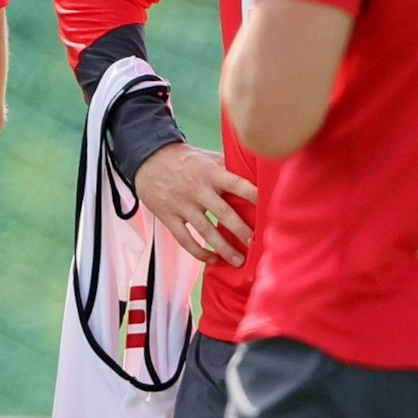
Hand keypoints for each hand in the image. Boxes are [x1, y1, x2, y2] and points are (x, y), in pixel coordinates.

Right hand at [133, 143, 257, 266]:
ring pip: (206, 231)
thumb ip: (228, 167)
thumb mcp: (207, 157)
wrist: (147, 158)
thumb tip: (254, 174)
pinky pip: (185, 239)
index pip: (238, 185)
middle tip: (256, 244)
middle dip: (242, 231)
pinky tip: (211, 259)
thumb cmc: (183, 158)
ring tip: (239, 260)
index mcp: (211, 173)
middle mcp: (198, 190)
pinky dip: (199, 252)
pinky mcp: (168, 216)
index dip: (255, 197)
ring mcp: (182, 204)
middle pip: (224, 213)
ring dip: (224, 248)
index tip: (270, 210)